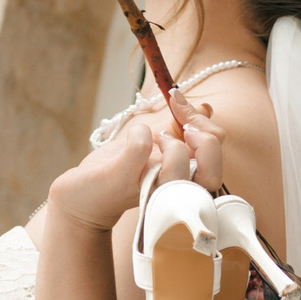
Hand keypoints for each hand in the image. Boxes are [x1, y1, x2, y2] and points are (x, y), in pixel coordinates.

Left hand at [48, 89, 222, 232]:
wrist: (83, 195)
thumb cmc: (120, 171)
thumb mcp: (155, 145)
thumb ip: (181, 129)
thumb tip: (206, 109)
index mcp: (186, 180)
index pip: (218, 155)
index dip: (206, 124)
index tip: (179, 104)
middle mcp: (174, 192)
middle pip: (212, 174)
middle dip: (204, 141)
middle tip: (182, 129)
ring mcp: (150, 190)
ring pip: (181, 168)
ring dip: (172, 144)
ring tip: (156, 139)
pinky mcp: (121, 182)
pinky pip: (140, 149)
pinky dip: (139, 133)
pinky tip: (134, 136)